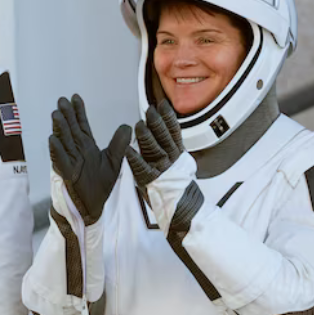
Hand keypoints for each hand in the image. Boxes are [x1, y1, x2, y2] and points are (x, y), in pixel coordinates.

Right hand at [49, 94, 131, 224]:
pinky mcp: (67, 174)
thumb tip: (126, 126)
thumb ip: (119, 144)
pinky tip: (53, 139)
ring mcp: (70, 162)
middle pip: (71, 130)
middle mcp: (77, 151)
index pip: (82, 125)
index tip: (75, 98)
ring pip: (64, 142)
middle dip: (66, 115)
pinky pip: (60, 161)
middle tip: (62, 100)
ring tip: (56, 114)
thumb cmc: (100, 185)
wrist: (93, 207)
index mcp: (87, 147)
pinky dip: (57, 150)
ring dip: (60, 129)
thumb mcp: (114, 162)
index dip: (78, 112)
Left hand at [126, 100, 203, 235]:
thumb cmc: (180, 187)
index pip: (173, 131)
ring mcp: (162, 170)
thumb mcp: (181, 164)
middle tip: (150, 109)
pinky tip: (128, 150)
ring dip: (146, 136)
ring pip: (154, 149)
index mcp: (178, 153)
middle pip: (164, 136)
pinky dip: (135, 159)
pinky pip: (142, 168)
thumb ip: (172, 148)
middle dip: (157, 121)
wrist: (185, 210)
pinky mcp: (151, 181)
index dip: (168, 117)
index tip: (163, 104)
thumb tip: (165, 131)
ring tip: (139, 124)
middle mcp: (172, 159)